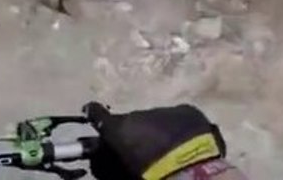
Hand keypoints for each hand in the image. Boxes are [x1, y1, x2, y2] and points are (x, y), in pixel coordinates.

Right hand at [83, 104, 225, 179]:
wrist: (191, 174)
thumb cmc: (151, 175)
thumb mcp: (126, 171)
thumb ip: (112, 161)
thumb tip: (103, 160)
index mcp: (118, 129)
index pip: (96, 114)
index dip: (93, 113)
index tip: (91, 112)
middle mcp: (137, 114)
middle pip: (131, 119)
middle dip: (136, 130)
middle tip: (144, 149)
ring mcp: (164, 110)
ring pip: (156, 117)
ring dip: (158, 128)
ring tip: (168, 147)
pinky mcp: (188, 110)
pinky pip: (179, 117)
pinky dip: (179, 127)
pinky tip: (186, 141)